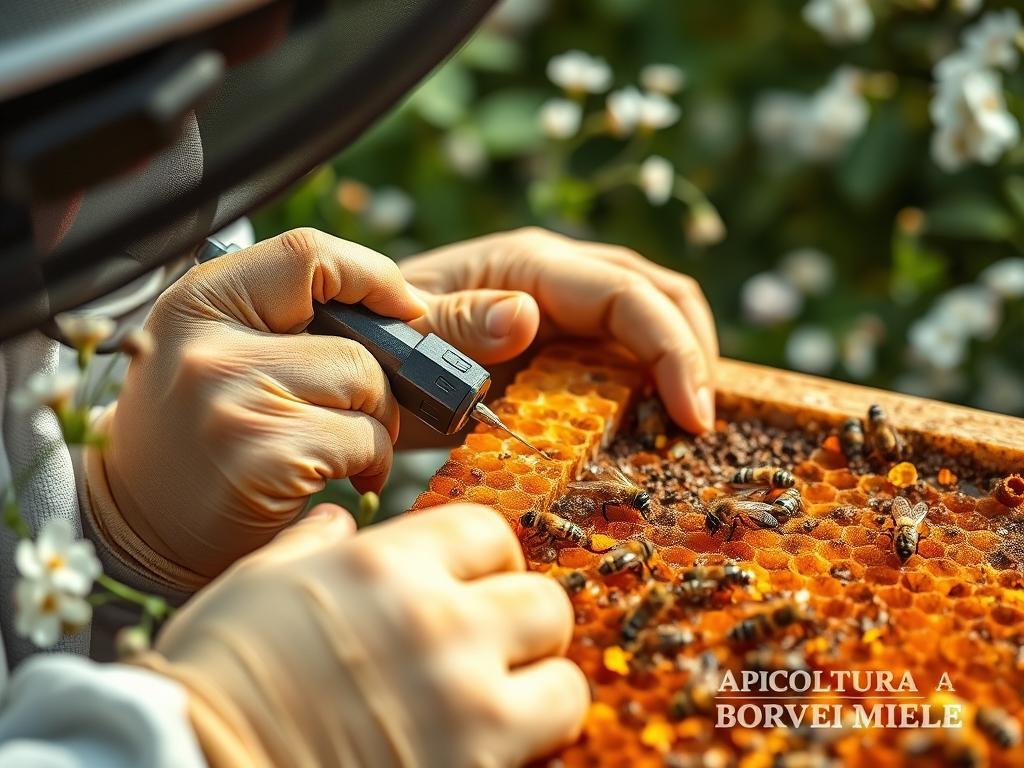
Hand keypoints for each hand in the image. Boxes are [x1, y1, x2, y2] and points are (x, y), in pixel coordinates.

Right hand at [96, 229, 425, 581]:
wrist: (141, 529)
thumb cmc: (200, 435)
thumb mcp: (218, 353)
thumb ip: (287, 319)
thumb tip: (400, 308)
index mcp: (197, 304)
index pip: (306, 255)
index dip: (372, 277)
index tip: (402, 308)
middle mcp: (208, 349)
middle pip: (355, 342)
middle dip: (375, 385)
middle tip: (352, 414)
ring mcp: (235, 404)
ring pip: (367, 390)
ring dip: (374, 426)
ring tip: (338, 448)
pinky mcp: (265, 460)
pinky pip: (364, 442)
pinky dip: (369, 463)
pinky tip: (335, 477)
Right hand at [136, 503, 587, 767]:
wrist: (194, 764)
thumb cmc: (216, 678)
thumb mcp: (256, 584)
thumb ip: (313, 544)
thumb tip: (339, 521)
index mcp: (385, 565)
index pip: (489, 533)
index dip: (489, 558)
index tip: (478, 580)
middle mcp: (437, 624)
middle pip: (543, 601)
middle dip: (523, 621)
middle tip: (496, 643)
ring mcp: (462, 704)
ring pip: (565, 681)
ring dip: (540, 688)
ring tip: (505, 700)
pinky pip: (549, 745)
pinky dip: (532, 743)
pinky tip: (492, 742)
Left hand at [400, 227, 717, 433]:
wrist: (358, 352)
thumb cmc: (378, 346)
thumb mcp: (409, 344)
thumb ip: (459, 325)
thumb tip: (526, 316)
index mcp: (526, 266)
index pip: (626, 294)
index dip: (671, 349)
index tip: (692, 417)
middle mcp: (555, 273)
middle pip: (658, 292)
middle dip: (692, 352)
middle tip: (701, 426)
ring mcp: (561, 300)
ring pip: (652, 313)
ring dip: (679, 362)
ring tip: (685, 426)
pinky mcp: (561, 333)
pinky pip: (623, 345)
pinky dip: (650, 377)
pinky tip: (651, 420)